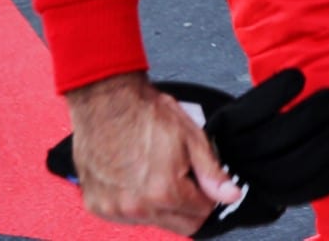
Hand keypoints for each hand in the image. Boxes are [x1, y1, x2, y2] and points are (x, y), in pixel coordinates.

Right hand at [65, 72, 241, 234]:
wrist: (107, 102)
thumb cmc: (146, 114)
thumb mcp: (192, 138)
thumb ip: (212, 173)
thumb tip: (231, 195)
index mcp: (163, 192)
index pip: (201, 215)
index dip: (209, 197)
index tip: (205, 184)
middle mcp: (136, 207)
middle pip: (180, 225)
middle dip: (189, 206)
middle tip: (185, 178)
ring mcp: (113, 209)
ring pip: (154, 223)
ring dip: (162, 206)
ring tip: (159, 173)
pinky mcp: (97, 205)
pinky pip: (127, 217)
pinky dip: (137, 203)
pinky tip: (138, 179)